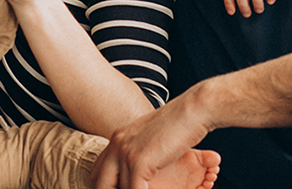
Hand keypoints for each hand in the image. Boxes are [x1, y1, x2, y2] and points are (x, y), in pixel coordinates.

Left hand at [91, 89, 212, 188]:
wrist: (193, 110)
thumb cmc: (179, 123)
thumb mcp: (150, 136)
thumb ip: (139, 150)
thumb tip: (140, 167)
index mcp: (118, 138)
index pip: (97, 170)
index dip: (104, 185)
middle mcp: (117, 144)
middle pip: (100, 182)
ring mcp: (126, 152)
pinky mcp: (139, 162)